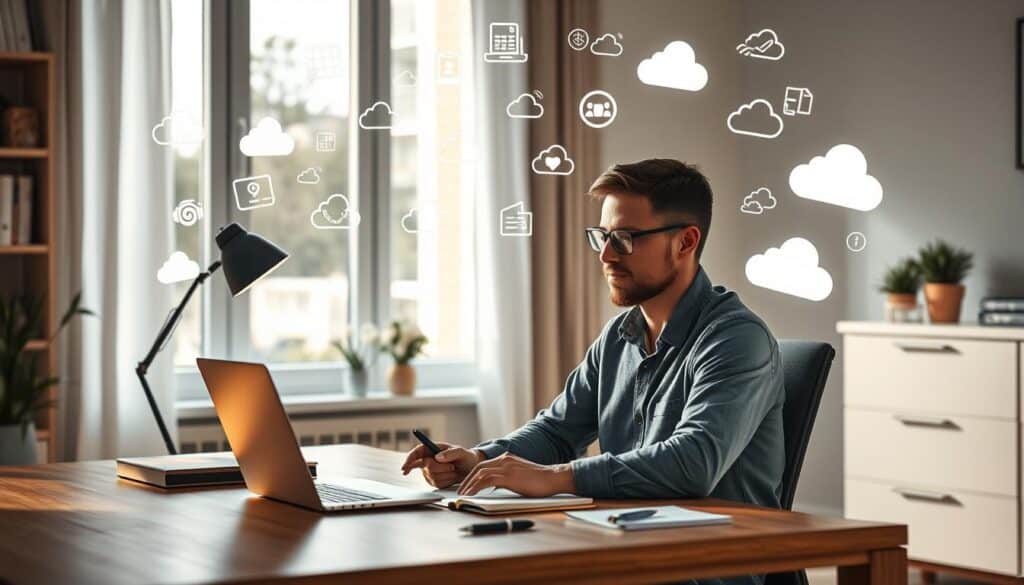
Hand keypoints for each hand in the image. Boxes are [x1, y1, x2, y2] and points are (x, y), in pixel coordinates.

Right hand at [400, 442, 483, 488]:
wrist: (471, 469)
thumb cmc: (466, 457)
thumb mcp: (461, 452)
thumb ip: (451, 453)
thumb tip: (437, 457)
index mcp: (432, 449)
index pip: (416, 453)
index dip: (409, 459)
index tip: (405, 467)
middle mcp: (428, 460)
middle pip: (425, 466)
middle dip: (440, 468)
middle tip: (452, 466)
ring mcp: (430, 472)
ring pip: (432, 477)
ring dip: (446, 475)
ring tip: (454, 470)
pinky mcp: (434, 482)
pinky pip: (437, 484)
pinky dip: (447, 481)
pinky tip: (452, 476)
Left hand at [457, 453, 575, 496]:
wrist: (554, 478)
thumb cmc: (540, 481)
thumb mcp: (519, 476)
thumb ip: (506, 478)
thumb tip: (494, 486)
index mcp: (507, 458)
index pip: (483, 465)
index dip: (472, 475)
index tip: (466, 485)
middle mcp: (505, 459)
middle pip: (478, 468)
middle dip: (467, 480)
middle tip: (460, 491)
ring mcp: (506, 466)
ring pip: (480, 473)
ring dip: (469, 485)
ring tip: (462, 495)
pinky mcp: (509, 475)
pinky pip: (486, 480)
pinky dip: (476, 487)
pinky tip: (471, 494)